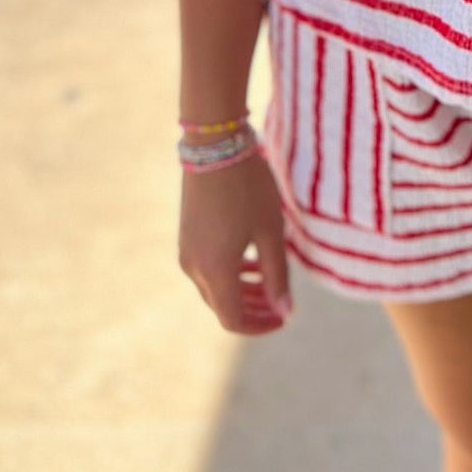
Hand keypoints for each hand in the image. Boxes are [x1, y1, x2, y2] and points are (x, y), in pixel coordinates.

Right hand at [178, 146, 294, 333]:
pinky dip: (230, 274)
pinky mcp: (187, 237)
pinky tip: (251, 262)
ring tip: (269, 282)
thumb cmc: (249, 188)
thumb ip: (278, 275)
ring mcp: (187, 252)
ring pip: (214, 288)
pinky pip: (207, 269)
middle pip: (223, 306)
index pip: (234, 320)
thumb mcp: (271, 231)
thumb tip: (284, 312)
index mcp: (215, 271)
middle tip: (281, 304)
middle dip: (253, 310)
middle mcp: (194, 268)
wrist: (214, 146)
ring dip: (242, 292)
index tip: (283, 317)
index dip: (260, 325)